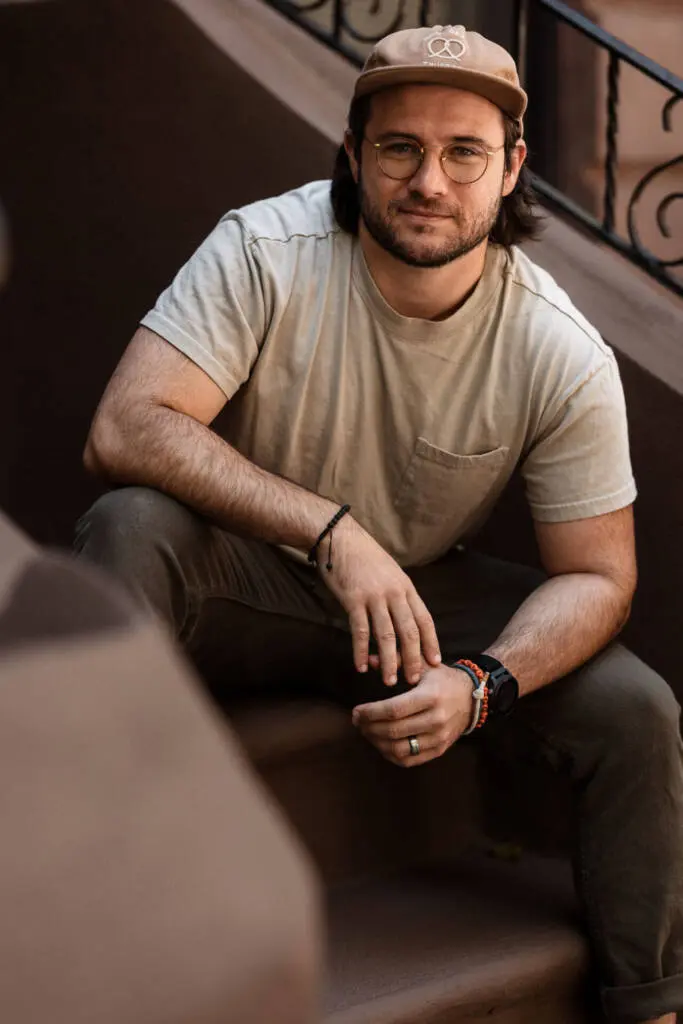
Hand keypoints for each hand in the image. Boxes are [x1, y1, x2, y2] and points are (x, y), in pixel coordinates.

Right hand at [320, 517, 440, 686]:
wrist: (339, 537)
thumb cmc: (364, 556)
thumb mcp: (390, 572)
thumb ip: (398, 594)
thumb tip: (404, 618)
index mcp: (406, 587)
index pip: (424, 619)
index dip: (431, 642)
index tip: (435, 662)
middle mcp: (394, 593)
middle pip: (409, 632)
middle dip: (413, 658)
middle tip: (414, 679)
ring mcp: (374, 596)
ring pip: (386, 635)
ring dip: (389, 661)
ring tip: (390, 681)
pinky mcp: (354, 599)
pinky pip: (360, 630)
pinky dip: (361, 651)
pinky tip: (361, 666)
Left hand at [351, 664, 474, 765]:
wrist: (472, 698)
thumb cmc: (444, 679)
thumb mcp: (426, 664)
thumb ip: (399, 660)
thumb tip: (372, 660)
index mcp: (431, 696)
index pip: (394, 710)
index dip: (370, 713)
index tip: (356, 711)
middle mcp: (436, 719)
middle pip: (394, 731)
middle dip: (369, 728)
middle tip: (357, 721)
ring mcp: (439, 737)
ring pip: (399, 749)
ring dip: (377, 743)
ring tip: (367, 732)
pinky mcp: (439, 750)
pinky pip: (409, 760)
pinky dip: (390, 755)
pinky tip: (381, 743)